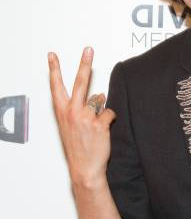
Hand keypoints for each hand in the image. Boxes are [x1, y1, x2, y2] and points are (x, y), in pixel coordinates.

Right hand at [48, 47, 115, 188]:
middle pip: (80, 82)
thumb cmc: (78, 148)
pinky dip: (110, 120)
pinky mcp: (99, 124)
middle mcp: (72, 112)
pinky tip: (104, 131)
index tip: (52, 55)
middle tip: (89, 49)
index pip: (57, 86)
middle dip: (84, 63)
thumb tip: (99, 95)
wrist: (85, 169)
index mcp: (62, 112)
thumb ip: (82, 109)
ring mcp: (86, 117)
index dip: (54, 69)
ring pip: (100, 100)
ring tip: (95, 127)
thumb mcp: (72, 127)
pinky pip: (110, 113)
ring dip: (101, 110)